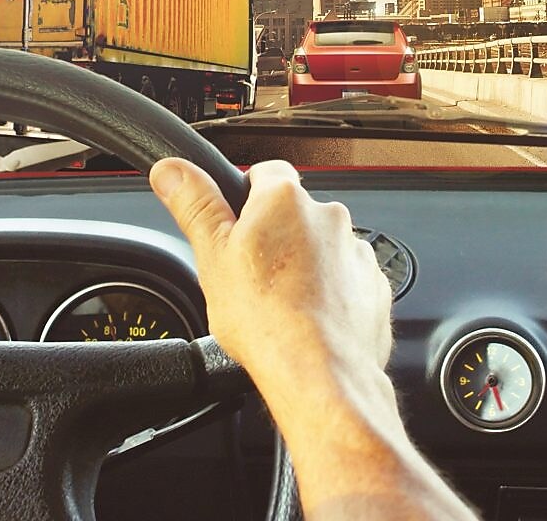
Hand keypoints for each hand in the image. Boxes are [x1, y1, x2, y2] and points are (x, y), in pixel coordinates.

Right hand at [148, 158, 392, 397]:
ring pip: (321, 248)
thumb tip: (173, 171)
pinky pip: (346, 279)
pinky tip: (309, 319)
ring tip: (281, 304)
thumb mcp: (212, 257)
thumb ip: (194, 205)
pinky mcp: (373, 284)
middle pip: (294, 214)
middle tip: (250, 274)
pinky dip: (331, 293)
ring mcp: (356, 251)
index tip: (234, 222)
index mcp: (284, 200)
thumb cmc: (268, 320)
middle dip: (274, 237)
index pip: (264, 172)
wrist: (322, 374)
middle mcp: (328, 216)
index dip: (244, 196)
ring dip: (304, 265)